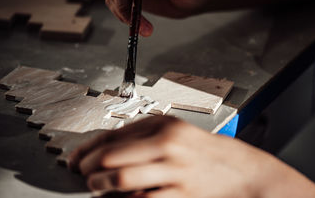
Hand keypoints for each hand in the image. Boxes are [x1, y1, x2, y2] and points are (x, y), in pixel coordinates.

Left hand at [68, 116, 314, 197]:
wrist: (240, 171)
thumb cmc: (203, 151)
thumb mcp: (174, 132)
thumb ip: (141, 136)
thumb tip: (103, 148)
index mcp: (164, 124)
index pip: (113, 135)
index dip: (86, 150)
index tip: (74, 160)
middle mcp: (168, 144)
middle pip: (111, 157)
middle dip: (89, 169)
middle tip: (84, 175)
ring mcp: (174, 170)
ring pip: (120, 180)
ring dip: (101, 186)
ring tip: (97, 188)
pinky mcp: (180, 195)